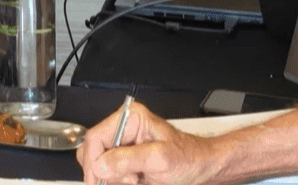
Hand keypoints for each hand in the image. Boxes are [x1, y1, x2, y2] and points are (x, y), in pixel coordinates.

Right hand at [77, 101, 214, 184]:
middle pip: (93, 152)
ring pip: (100, 166)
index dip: (94, 160)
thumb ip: (128, 160)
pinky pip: (111, 174)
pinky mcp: (127, 162)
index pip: (96, 137)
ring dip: (113, 179)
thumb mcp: (159, 159)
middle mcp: (124, 131)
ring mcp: (125, 147)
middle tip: (124, 181)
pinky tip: (134, 182)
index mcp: (130, 119)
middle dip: (103, 171)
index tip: (99, 178)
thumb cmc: (189, 158)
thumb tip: (101, 164)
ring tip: (135, 181)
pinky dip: (117, 182)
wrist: (204, 169)